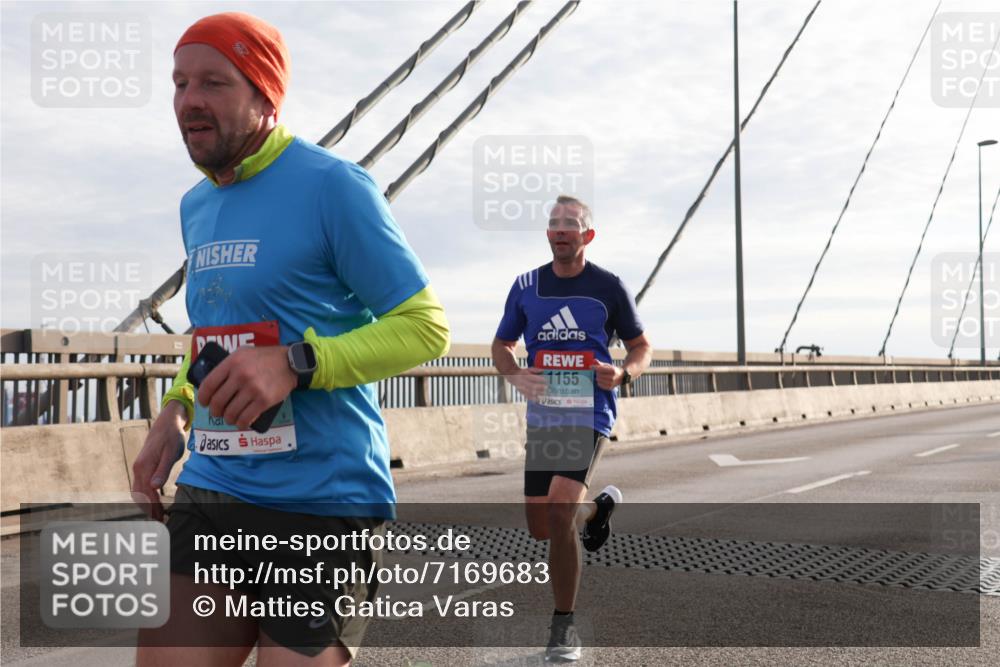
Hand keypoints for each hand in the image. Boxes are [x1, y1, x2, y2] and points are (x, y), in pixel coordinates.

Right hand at [132, 401, 186, 521]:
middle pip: (139, 495)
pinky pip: (140, 486)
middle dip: (148, 509)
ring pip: (137, 492)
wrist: (166, 423)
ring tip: (158, 515)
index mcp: (144, 466)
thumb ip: (163, 470)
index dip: (153, 507)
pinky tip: (155, 501)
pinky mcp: (142, 467)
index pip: (146, 493)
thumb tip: (154, 487)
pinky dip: (145, 497)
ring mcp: (138, 468)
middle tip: (161, 521)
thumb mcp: (171, 452)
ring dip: (146, 504)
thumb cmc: (171, 437)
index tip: (161, 518)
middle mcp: (138, 469)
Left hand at [197, 345, 296, 429]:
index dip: (203, 397)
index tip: (204, 403)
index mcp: (232, 362)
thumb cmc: (265, 358)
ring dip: (228, 419)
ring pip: (230, 413)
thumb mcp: (243, 353)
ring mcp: (253, 389)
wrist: (291, 362)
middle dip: (215, 411)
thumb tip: (212, 383)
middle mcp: (241, 375)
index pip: (208, 385)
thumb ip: (228, 365)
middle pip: (218, 402)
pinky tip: (241, 423)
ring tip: (231, 418)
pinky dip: (241, 424)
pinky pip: (245, 419)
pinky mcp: (264, 401)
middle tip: (218, 412)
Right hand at [508, 367, 547, 400]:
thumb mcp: (528, 369)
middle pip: (532, 386)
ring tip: (544, 394)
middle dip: (539, 387)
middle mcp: (523, 382)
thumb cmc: (523, 373)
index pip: (532, 377)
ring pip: (530, 392)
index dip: (538, 379)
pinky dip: (532, 398)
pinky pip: (527, 396)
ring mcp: (522, 388)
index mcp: (525, 375)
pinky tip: (537, 399)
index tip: (545, 380)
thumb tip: (543, 370)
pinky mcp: (521, 392)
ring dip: (537, 393)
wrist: (513, 377)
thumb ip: (535, 370)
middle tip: (546, 388)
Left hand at [592, 361, 622, 390]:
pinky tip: (601, 380)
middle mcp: (612, 377)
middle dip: (597, 372)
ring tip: (601, 376)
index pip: (600, 369)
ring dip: (598, 377)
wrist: (621, 376)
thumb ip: (600, 363)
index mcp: (612, 370)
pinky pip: (599, 385)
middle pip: (598, 375)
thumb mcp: (608, 365)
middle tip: (599, 372)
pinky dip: (599, 382)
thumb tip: (594, 360)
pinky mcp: (609, 387)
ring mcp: (611, 383)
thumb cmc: (613, 370)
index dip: (595, 367)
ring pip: (598, 380)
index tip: (591, 366)